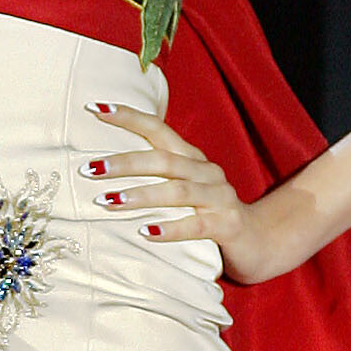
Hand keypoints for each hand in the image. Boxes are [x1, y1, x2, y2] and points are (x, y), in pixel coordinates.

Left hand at [77, 98, 309, 284]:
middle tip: (88, 169)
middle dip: (124, 162)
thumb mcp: (183, 193)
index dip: (129, 117)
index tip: (95, 107)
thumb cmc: (210, 217)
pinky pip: (196, 225)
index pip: (158, 130)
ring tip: (107, 201)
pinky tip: (145, 232)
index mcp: (192, 160)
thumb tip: (103, 172)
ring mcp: (220, 198)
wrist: (262, 242)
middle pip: (163, 160)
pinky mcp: (228, 225)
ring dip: (140, 195)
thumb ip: (155, 180)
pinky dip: (170, 228)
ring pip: (177, 191)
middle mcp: (206, 172)